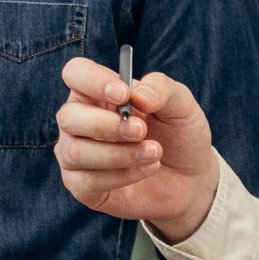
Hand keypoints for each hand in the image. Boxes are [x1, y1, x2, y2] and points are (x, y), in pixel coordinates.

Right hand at [55, 57, 220, 242]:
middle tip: (142, 130)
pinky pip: (87, 182)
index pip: (75, 73)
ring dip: (120, 154)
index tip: (124, 94)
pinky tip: (146, 169)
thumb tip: (137, 95)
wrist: (190, 178)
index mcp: (97, 91)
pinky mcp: (81, 186)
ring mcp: (76, 153)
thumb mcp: (181, 105)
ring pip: (76, 152)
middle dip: (107, 126)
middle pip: (68, 116)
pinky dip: (122, 176)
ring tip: (154, 153)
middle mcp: (79, 120)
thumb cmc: (178, 134)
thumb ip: (162, 89)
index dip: (93, 81)